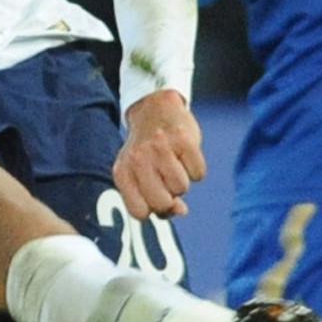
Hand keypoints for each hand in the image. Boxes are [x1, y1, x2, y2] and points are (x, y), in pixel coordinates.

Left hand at [115, 89, 208, 220]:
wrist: (155, 108)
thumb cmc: (148, 151)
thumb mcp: (140, 175)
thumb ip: (155, 200)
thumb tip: (182, 211)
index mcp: (123, 172)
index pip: (139, 213)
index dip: (154, 210)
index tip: (158, 197)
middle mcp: (138, 160)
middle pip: (162, 203)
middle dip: (171, 199)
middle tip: (167, 181)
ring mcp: (161, 148)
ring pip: (181, 188)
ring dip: (183, 181)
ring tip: (175, 165)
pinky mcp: (184, 140)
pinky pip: (198, 174)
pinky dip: (196, 170)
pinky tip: (185, 156)